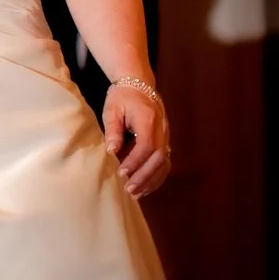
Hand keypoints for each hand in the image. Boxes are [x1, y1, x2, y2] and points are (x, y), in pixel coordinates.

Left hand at [101, 83, 169, 197]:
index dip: (135, 161)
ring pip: (165, 163)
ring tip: (135, 194)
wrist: (139, 85)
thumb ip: (113, 130)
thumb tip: (112, 151)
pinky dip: (156, 177)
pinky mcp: (165, 142)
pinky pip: (165, 163)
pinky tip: (144, 188)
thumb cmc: (122, 97)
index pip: (146, 145)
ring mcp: (166, 136)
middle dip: (144, 176)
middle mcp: (162, 129)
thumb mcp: (112, 109)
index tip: (121, 172)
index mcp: (149, 118)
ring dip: (150, 180)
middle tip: (128, 189)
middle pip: (159, 157)